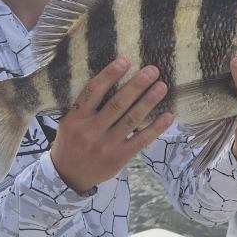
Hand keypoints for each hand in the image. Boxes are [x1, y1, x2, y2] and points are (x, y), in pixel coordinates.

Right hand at [50, 58, 174, 193]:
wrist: (68, 176)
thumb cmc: (71, 142)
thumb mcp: (69, 122)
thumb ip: (85, 106)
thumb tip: (111, 79)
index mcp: (76, 118)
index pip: (93, 91)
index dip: (109, 74)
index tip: (125, 60)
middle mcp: (91, 130)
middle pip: (117, 104)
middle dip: (137, 85)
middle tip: (153, 70)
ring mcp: (106, 145)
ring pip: (131, 120)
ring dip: (148, 102)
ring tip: (162, 87)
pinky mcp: (119, 157)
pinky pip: (141, 140)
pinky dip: (156, 128)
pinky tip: (168, 116)